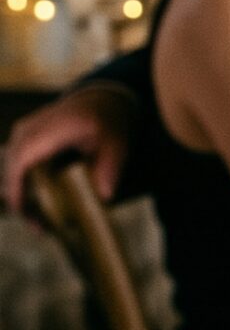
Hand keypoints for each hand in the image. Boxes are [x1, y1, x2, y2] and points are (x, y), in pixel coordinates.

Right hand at [5, 85, 137, 214]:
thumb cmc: (107, 121)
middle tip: (41, 230)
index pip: (21, 163)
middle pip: (12, 172)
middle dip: (22, 203)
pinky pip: (17, 168)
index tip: (25, 214)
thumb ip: (111, 167)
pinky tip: (40, 208)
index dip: (18, 191)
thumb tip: (106, 196)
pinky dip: (25, 187)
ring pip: (12, 173)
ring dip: (22, 198)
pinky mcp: (22, 142)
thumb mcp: (117, 143)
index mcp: (46, 131)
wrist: (100, 100)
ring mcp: (21, 135)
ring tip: (41, 225)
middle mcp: (26, 131)